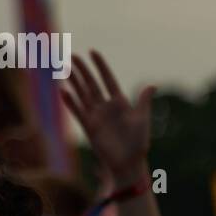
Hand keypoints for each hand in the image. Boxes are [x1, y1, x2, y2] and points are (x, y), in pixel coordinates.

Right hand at [59, 50, 155, 183]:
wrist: (129, 162)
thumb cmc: (138, 142)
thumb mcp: (142, 119)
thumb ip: (144, 101)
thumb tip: (152, 85)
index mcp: (120, 102)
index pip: (107, 79)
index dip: (100, 66)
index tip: (93, 52)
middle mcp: (106, 107)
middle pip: (91, 84)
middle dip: (83, 70)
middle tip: (73, 56)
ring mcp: (96, 116)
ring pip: (82, 94)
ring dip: (74, 82)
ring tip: (65, 68)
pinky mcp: (88, 127)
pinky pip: (78, 111)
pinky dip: (70, 102)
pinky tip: (63, 91)